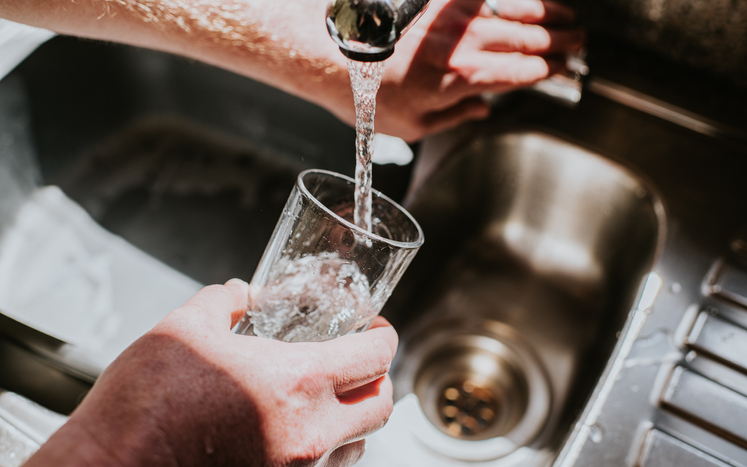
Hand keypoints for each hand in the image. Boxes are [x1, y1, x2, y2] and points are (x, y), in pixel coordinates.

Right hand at [24, 279, 397, 466]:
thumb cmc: (145, 403)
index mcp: (298, 382)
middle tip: (360, 359)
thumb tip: (241, 291)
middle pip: (382, 405)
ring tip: (331, 396)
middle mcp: (310, 433)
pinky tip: (299, 429)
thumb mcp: (186, 328)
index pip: (376, 356)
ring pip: (359, 443)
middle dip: (379, 377)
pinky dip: (329, 448)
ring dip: (355, 415)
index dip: (384, 335)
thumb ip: (225, 301)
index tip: (375, 327)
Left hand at [373, 0, 584, 139]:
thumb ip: (454, 117)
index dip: (549, 72)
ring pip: (513, 11)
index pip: (523, 74)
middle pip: (527, 40)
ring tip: (564, 16)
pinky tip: (519, 1)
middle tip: (578, 42)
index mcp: (464, 81)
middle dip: (559, 41)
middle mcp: (466, 45)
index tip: (562, 72)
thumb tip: (482, 111)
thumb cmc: (365, 94)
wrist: (330, 53)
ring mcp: (453, 17)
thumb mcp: (412, 127)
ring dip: (545, 14)